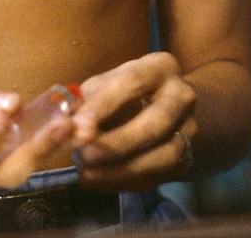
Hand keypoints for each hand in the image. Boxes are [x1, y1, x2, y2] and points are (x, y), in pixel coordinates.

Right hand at [0, 57, 74, 187]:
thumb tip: (10, 103)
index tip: (5, 111)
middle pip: (4, 174)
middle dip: (37, 150)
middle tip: (62, 124)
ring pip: (28, 165)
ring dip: (57, 145)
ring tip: (83, 124)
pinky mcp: (14, 150)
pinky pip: (37, 146)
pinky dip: (59, 133)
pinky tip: (80, 115)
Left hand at [72, 52, 196, 189]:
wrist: (170, 109)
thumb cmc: (127, 92)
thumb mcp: (108, 84)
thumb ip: (86, 101)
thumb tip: (62, 125)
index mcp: (159, 67)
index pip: (131, 82)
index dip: (104, 105)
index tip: (79, 127)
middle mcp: (181, 96)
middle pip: (153, 124)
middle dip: (116, 144)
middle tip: (84, 156)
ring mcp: (189, 129)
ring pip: (162, 156)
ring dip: (121, 170)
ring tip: (88, 174)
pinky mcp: (187, 158)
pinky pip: (159, 176)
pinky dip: (126, 182)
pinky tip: (101, 181)